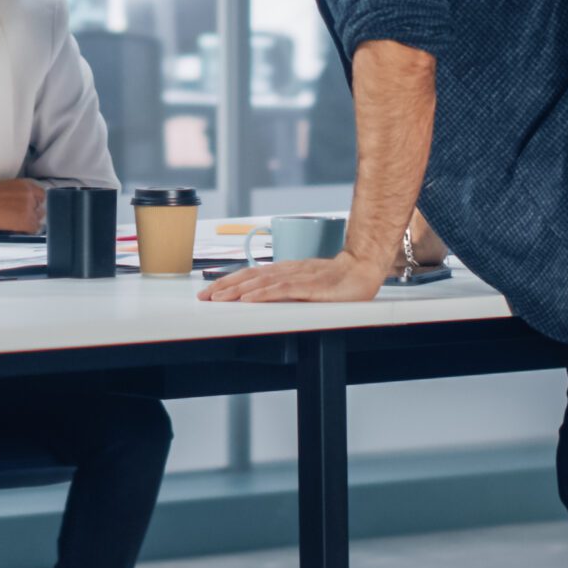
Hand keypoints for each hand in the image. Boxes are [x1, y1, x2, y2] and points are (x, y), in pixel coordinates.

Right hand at [0, 178, 44, 237]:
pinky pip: (32, 229)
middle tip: (17, 219)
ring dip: (28, 223)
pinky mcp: (26, 220)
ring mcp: (30, 208)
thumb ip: (17, 196)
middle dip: (32, 214)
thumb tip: (20, 207)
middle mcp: (31, 194)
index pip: (41, 196)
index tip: (26, 209)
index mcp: (25, 184)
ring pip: (37, 220)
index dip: (34, 204)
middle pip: (40, 208)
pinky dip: (24, 231)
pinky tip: (12, 230)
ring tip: (13, 224)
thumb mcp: (4, 189)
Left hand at [200, 252, 388, 304]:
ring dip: (237, 290)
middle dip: (224, 286)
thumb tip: (263, 297)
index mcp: (285, 270)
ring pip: (260, 282)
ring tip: (218, 298)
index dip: (229, 281)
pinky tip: (249, 298)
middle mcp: (287, 270)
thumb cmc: (337, 279)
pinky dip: (262, 293)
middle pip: (249, 276)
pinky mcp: (309, 286)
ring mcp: (297, 277)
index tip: (210, 291)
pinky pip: (281, 289)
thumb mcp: (306, 284)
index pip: (251, 274)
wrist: (363, 269)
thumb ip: (287, 289)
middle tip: (204, 296)